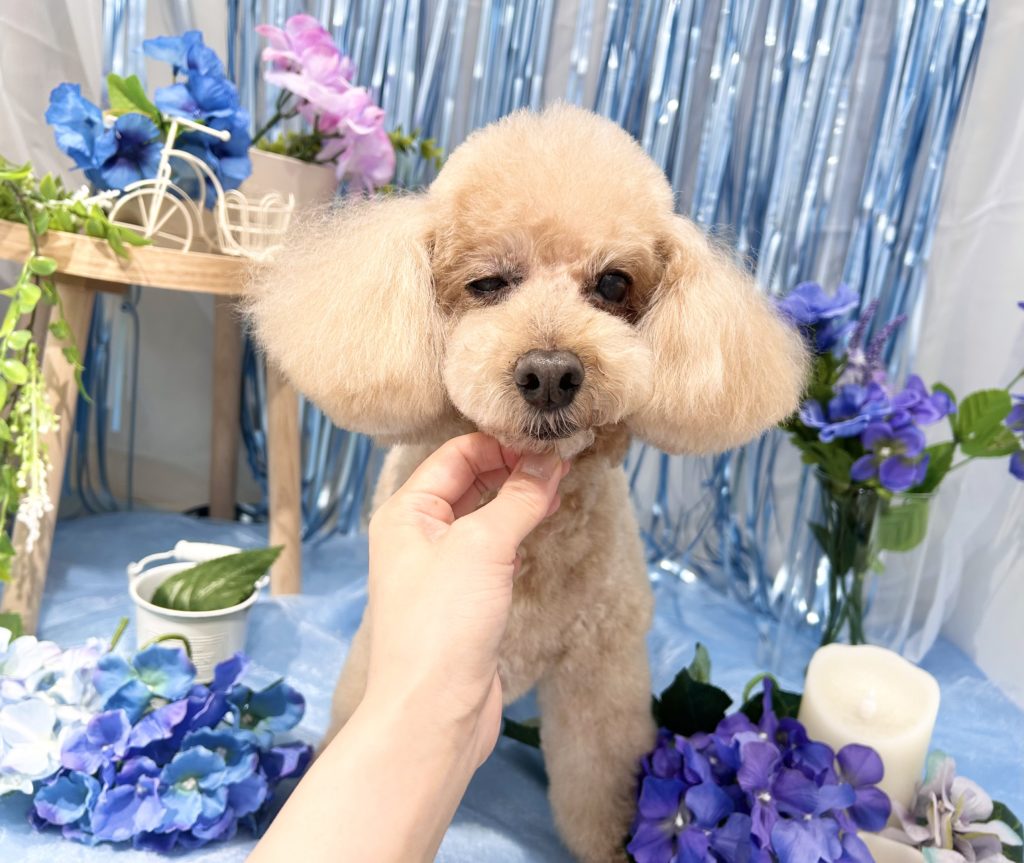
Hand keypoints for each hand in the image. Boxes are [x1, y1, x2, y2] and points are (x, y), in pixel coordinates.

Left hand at [360, 432, 567, 765]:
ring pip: (483, 516)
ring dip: (518, 498)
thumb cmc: (442, 625)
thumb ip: (518, 498)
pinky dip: (516, 531)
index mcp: (406, 513)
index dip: (500, 443)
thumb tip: (550, 461)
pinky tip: (541, 523)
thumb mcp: (482, 547)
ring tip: (560, 484)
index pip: (454, 455)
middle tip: (562, 458)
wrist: (432, 714)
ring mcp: (441, 568)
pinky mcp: (464, 599)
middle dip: (512, 468)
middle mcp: (418, 535)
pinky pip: (492, 550)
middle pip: (468, 482)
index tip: (547, 439)